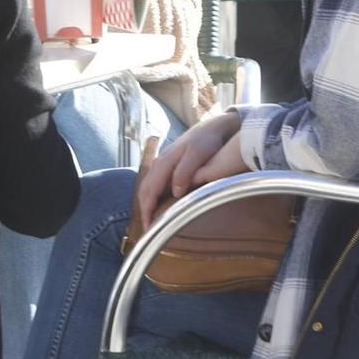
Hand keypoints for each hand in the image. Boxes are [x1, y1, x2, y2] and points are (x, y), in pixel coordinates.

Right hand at [135, 111, 243, 227]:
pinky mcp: (169, 164)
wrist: (213, 127)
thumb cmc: (207, 142)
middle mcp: (159, 163)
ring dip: (147, 203)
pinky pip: (155, 183)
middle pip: (145, 190)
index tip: (149, 228)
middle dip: (144, 210)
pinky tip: (159, 203)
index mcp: (164, 163)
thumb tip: (174, 192)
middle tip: (149, 230)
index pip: (150, 190)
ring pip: (148, 186)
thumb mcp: (198, 155)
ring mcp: (163, 163)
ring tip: (152, 220)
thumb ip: (184, 172)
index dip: (147, 210)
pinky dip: (153, 196)